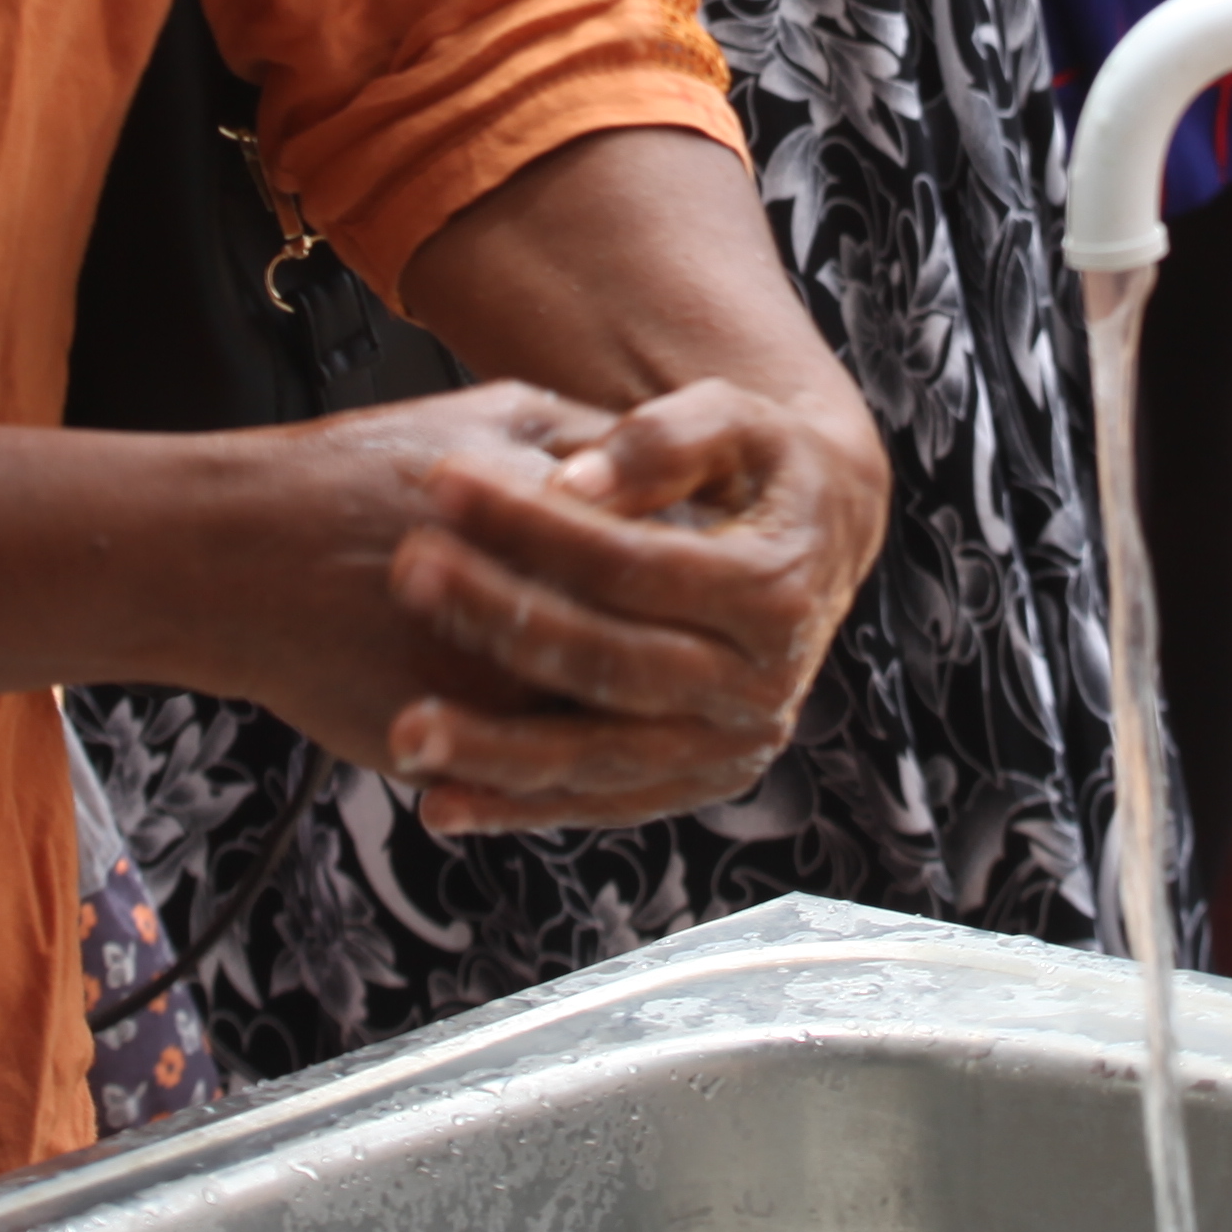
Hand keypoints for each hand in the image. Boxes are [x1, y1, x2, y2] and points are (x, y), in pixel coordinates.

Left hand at [382, 372, 886, 832]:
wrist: (827, 543)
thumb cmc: (767, 468)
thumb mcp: (738, 423)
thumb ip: (661, 441)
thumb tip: (572, 485)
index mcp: (773, 589)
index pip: (632, 562)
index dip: (532, 524)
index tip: (441, 483)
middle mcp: (761, 684)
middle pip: (608, 662)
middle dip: (498, 620)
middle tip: (406, 576)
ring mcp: (729, 746)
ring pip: (600, 755)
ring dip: (495, 749)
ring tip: (404, 727)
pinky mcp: (699, 783)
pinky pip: (600, 803)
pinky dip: (519, 807)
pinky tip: (440, 800)